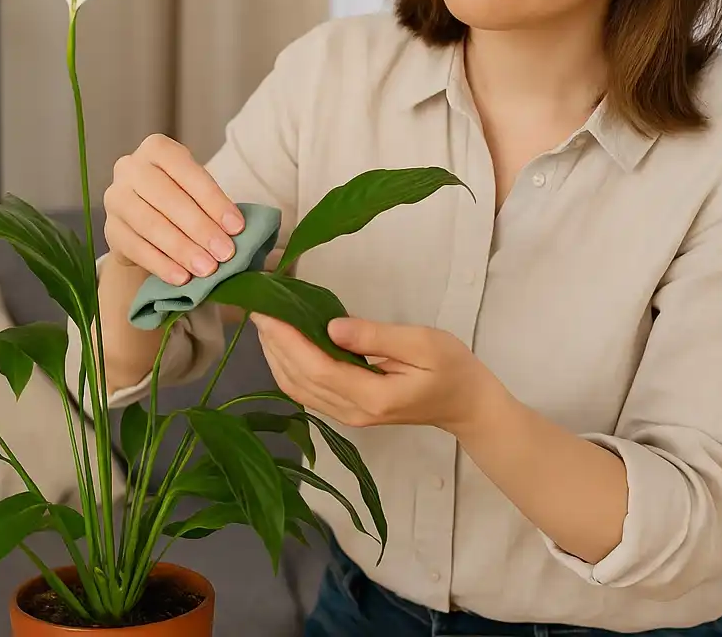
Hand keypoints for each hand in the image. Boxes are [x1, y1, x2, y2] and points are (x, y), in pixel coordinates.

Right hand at [103, 133, 243, 285]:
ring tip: (207, 269)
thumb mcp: (197, 191)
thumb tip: (238, 232)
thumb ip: (214, 206)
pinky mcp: (109, 229)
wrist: (148, 220)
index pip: (187, 172)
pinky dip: (161, 264)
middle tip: (225, 253)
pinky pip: (135, 248)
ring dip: (181, 249)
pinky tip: (181, 278)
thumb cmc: (182, 199)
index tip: (237, 227)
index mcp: (157, 149)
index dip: (214, 200)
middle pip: (166, 198)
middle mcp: (130, 168)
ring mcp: (115, 198)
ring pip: (149, 224)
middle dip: (200, 228)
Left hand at [250, 313, 504, 435]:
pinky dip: (287, 366)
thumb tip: (331, 326)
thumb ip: (376, 336)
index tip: (267, 309)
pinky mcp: (347, 410)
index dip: (286, 339)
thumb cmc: (451, 367)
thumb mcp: (422, 343)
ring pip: (296, 388)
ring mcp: (348, 416)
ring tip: (264, 320)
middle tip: (256, 306)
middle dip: (273, 343)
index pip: (316, 368)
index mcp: (372, 396)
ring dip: (275, 355)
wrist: (466, 404)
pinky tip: (282, 342)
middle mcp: (352, 412)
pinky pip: (306, 391)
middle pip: (298, 380)